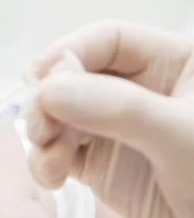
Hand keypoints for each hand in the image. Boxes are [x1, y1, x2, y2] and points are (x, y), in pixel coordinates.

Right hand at [25, 20, 193, 217]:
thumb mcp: (183, 139)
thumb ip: (119, 109)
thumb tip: (48, 90)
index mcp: (176, 65)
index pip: (109, 40)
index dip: (69, 53)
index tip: (38, 81)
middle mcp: (142, 93)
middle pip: (75, 77)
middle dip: (49, 101)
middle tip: (39, 128)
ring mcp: (119, 132)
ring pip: (61, 115)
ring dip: (44, 135)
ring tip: (50, 162)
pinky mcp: (104, 168)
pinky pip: (61, 153)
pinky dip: (46, 162)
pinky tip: (52, 178)